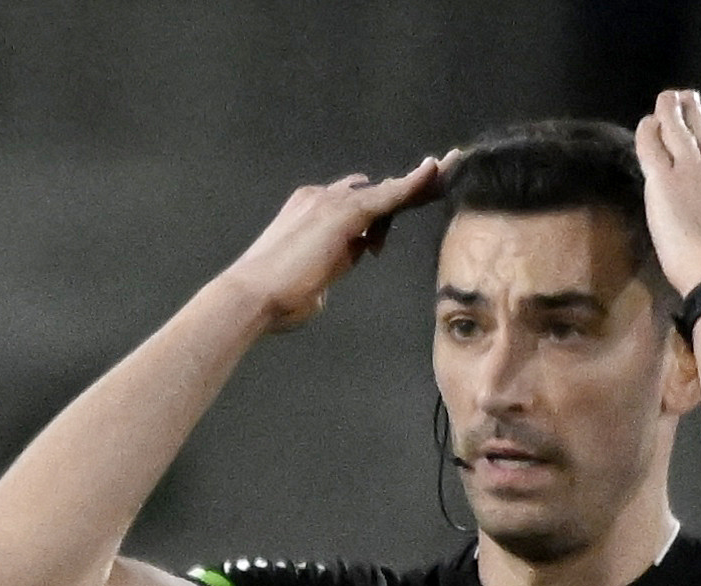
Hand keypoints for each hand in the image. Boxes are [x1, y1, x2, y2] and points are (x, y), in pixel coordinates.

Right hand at [222, 155, 455, 335]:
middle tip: (439, 179)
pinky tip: (437, 170)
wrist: (251, 295)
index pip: (350, 207)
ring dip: (416, 186)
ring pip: (383, 192)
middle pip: (371, 193)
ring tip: (450, 169)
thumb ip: (320, 278)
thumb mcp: (306, 286)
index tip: (392, 221)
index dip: (376, 214)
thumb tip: (323, 290)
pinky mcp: (346, 212)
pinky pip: (390, 194)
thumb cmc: (272, 301)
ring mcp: (331, 202)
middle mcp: (318, 199)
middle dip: (404, 192)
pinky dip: (414, 183)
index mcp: (305, 214)